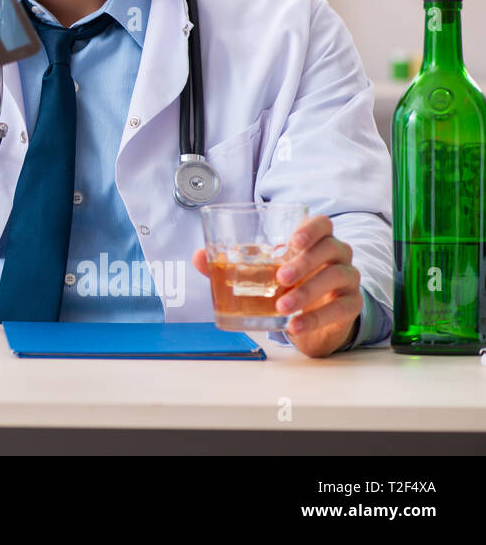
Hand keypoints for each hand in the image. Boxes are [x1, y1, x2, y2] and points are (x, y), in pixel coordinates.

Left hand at [191, 214, 361, 357]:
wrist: (312, 318)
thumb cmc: (287, 285)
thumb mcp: (260, 273)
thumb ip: (229, 263)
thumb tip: (198, 256)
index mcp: (313, 241)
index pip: (322, 224)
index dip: (311, 228)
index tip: (292, 240)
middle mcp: (335, 255)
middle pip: (331, 248)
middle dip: (304, 262)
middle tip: (279, 279)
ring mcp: (347, 279)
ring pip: (338, 276)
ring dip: (308, 292)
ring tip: (282, 307)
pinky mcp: (351, 305)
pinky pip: (342, 308)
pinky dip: (317, 317)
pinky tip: (296, 325)